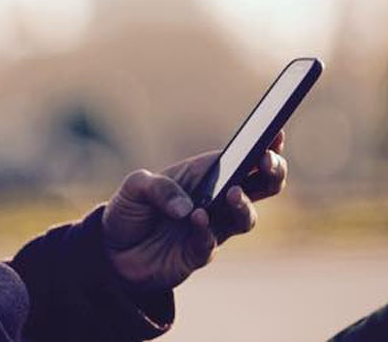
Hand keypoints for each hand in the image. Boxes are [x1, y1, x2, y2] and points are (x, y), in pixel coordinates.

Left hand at [101, 131, 287, 291]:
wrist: (111, 249)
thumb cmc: (130, 208)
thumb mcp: (134, 186)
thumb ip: (158, 188)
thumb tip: (187, 207)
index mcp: (207, 174)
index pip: (244, 158)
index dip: (265, 146)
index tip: (275, 133)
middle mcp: (218, 200)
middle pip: (262, 186)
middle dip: (272, 172)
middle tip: (266, 162)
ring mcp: (212, 228)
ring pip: (246, 218)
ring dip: (244, 205)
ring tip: (232, 193)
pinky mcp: (197, 254)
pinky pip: (209, 244)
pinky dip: (205, 231)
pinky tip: (197, 219)